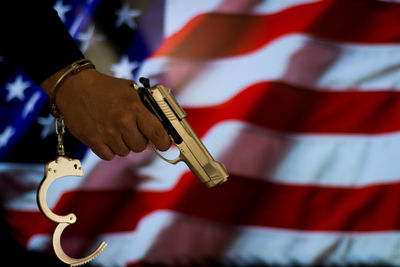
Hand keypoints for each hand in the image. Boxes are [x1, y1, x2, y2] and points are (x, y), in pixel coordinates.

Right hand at [41, 68, 170, 159]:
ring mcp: (106, 132)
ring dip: (123, 144)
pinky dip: (109, 150)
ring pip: (125, 152)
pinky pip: (109, 156)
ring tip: (116, 131)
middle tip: (132, 131)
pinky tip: (107, 137)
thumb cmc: (106, 88)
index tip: (164, 144)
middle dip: (139, 140)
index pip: (157, 133)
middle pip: (141, 146)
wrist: (75, 87)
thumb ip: (146, 105)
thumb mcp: (131, 90)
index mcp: (134, 107)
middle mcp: (122, 122)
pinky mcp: (92, 140)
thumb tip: (162, 121)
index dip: (164, 142)